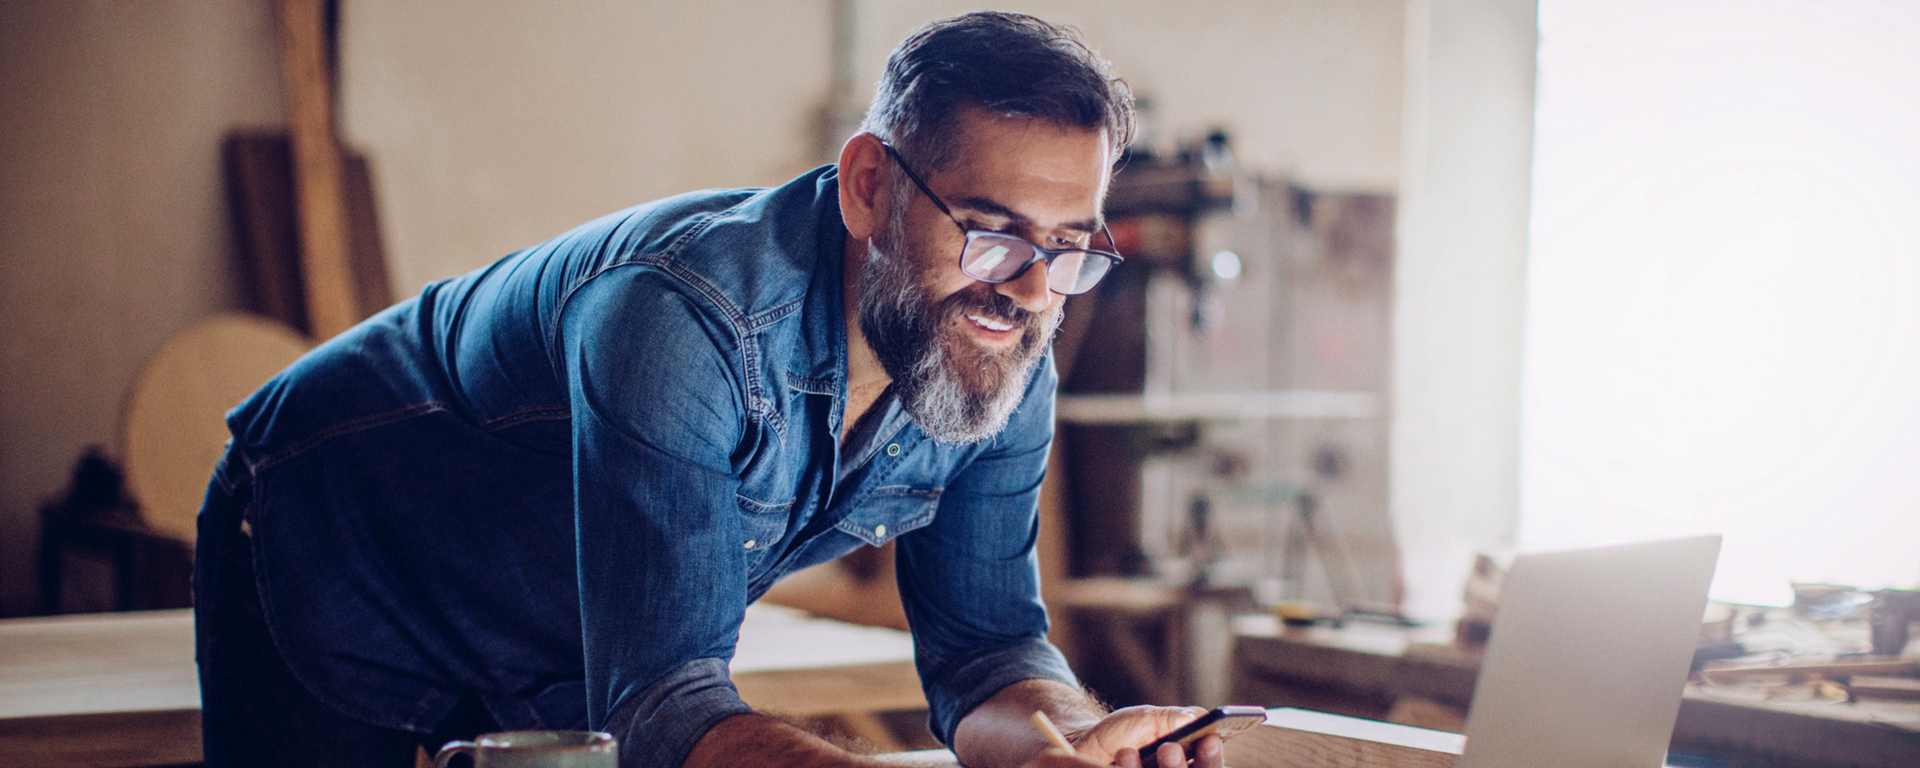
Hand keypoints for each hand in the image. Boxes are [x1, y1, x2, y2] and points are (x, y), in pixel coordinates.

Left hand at [1028, 706, 1224, 767]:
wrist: (1085, 746)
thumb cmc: (1123, 733)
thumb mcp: (1148, 718)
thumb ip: (1173, 718)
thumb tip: (1195, 717)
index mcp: (1189, 763)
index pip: (1210, 766)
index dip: (1212, 757)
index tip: (1209, 740)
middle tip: (1169, 749)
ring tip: (1130, 751)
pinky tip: (1121, 757)